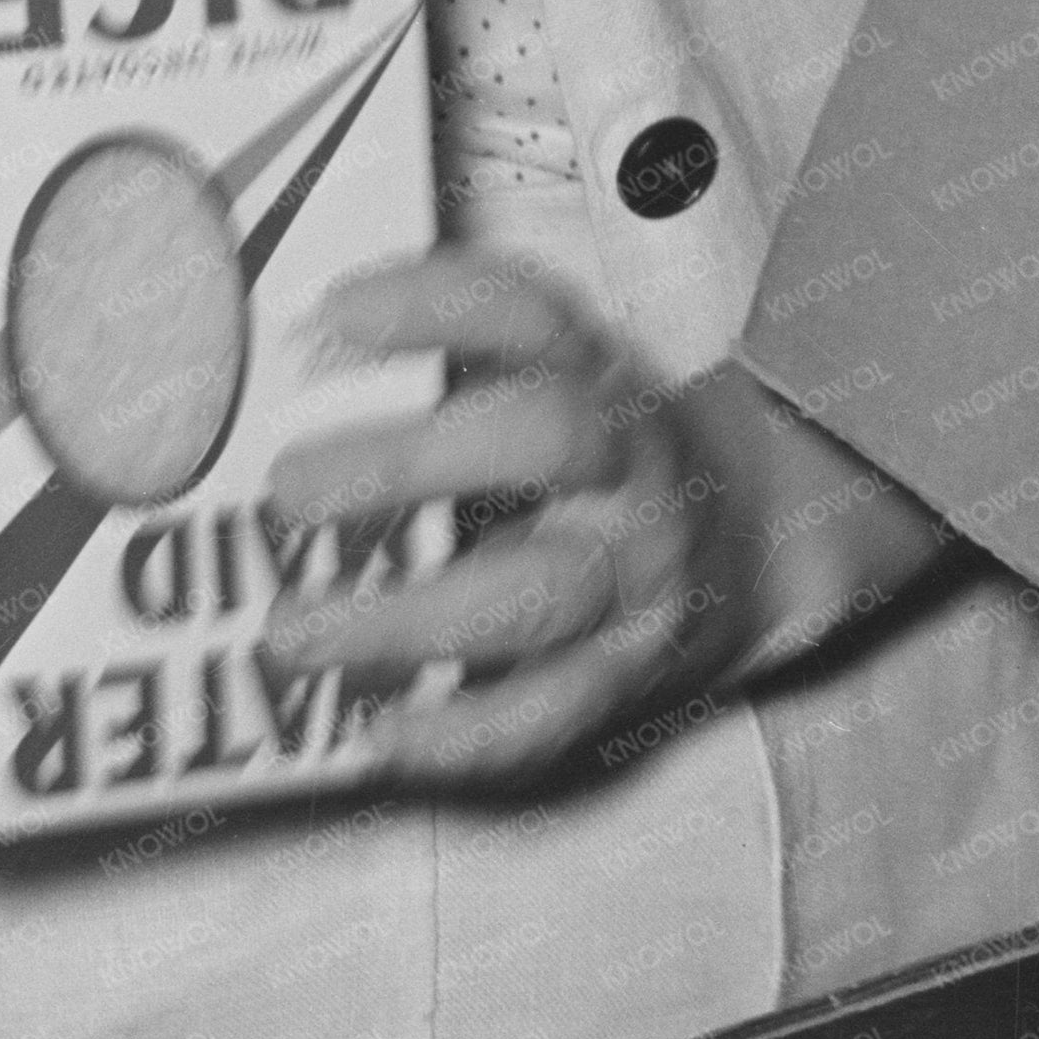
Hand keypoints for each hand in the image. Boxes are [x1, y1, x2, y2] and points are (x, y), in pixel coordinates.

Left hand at [254, 255, 936, 793]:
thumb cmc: (601, 460)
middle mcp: (626, 467)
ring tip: (294, 632)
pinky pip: (543, 715)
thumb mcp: (552, 381)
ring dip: (402, 620)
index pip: (530, 316)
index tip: (340, 310)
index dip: (438, 303)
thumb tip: (296, 355)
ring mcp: (632, 576)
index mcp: (599, 376)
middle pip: (546, 440)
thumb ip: (448, 366)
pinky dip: (455, 734)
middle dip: (410, 462)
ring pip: (534, 598)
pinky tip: (376, 733)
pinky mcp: (623, 675)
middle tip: (292, 489)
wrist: (746, 549)